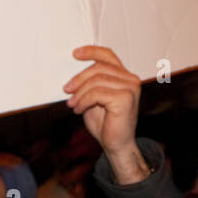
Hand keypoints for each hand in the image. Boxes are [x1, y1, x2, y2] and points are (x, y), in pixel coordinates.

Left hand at [64, 46, 147, 183]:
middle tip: (66, 90)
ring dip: (80, 93)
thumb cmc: (106, 124)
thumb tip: (73, 75)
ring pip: (97, 80)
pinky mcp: (125, 99)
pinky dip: (83, 101)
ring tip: (72, 104)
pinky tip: (79, 109)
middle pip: (99, 68)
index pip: (108, 56)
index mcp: (125, 77)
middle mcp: (131, 80)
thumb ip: (90, 84)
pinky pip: (97, 93)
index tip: (75, 54)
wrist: (116, 146)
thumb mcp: (94, 99)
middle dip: (79, 78)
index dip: (92, 51)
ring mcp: (130, 89)